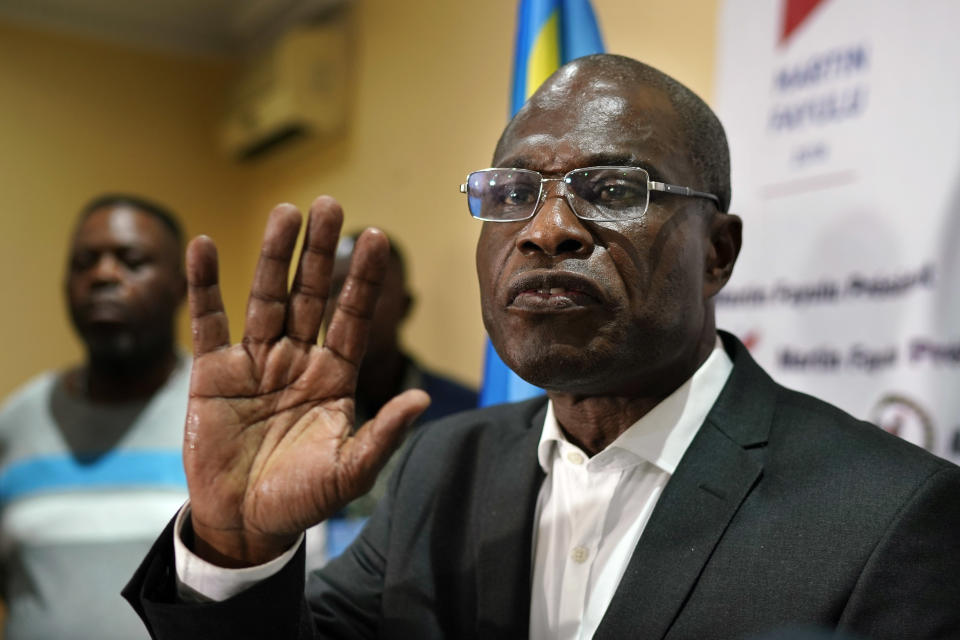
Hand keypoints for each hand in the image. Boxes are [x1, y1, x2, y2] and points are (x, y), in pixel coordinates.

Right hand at [182, 196, 429, 566]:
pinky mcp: (213, 373)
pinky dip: (205, 285)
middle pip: (310, 295)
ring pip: (265, 298)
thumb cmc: (301, 499)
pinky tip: (204, 246)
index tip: (377, 238)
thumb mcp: (349, 473)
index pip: (353, 318)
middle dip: (319, 253)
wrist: (244, 523)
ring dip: (274, 256)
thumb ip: (383, 435)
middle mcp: (297, 359)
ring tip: (284, 213)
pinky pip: (208, 322)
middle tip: (329, 205)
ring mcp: (255, 362)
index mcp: (334, 377)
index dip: (364, 280)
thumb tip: (420, 400)